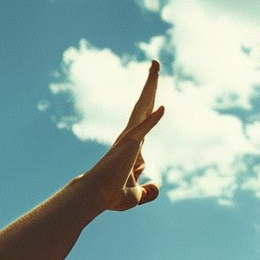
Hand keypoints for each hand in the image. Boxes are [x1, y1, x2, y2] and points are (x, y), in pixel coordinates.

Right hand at [82, 60, 165, 211]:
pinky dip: (153, 120)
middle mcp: (130, 137)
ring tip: (156, 65)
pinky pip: (143, 130)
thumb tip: (157, 186)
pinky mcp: (130, 146)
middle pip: (143, 105)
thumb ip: (147, 191)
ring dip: (150, 86)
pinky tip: (163, 108)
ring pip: (142, 107)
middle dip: (151, 83)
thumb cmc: (111, 196)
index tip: (156, 104)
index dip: (153, 112)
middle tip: (155, 62)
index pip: (146, 121)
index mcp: (132, 145)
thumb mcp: (135, 196)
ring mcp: (129, 139)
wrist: (96, 197)